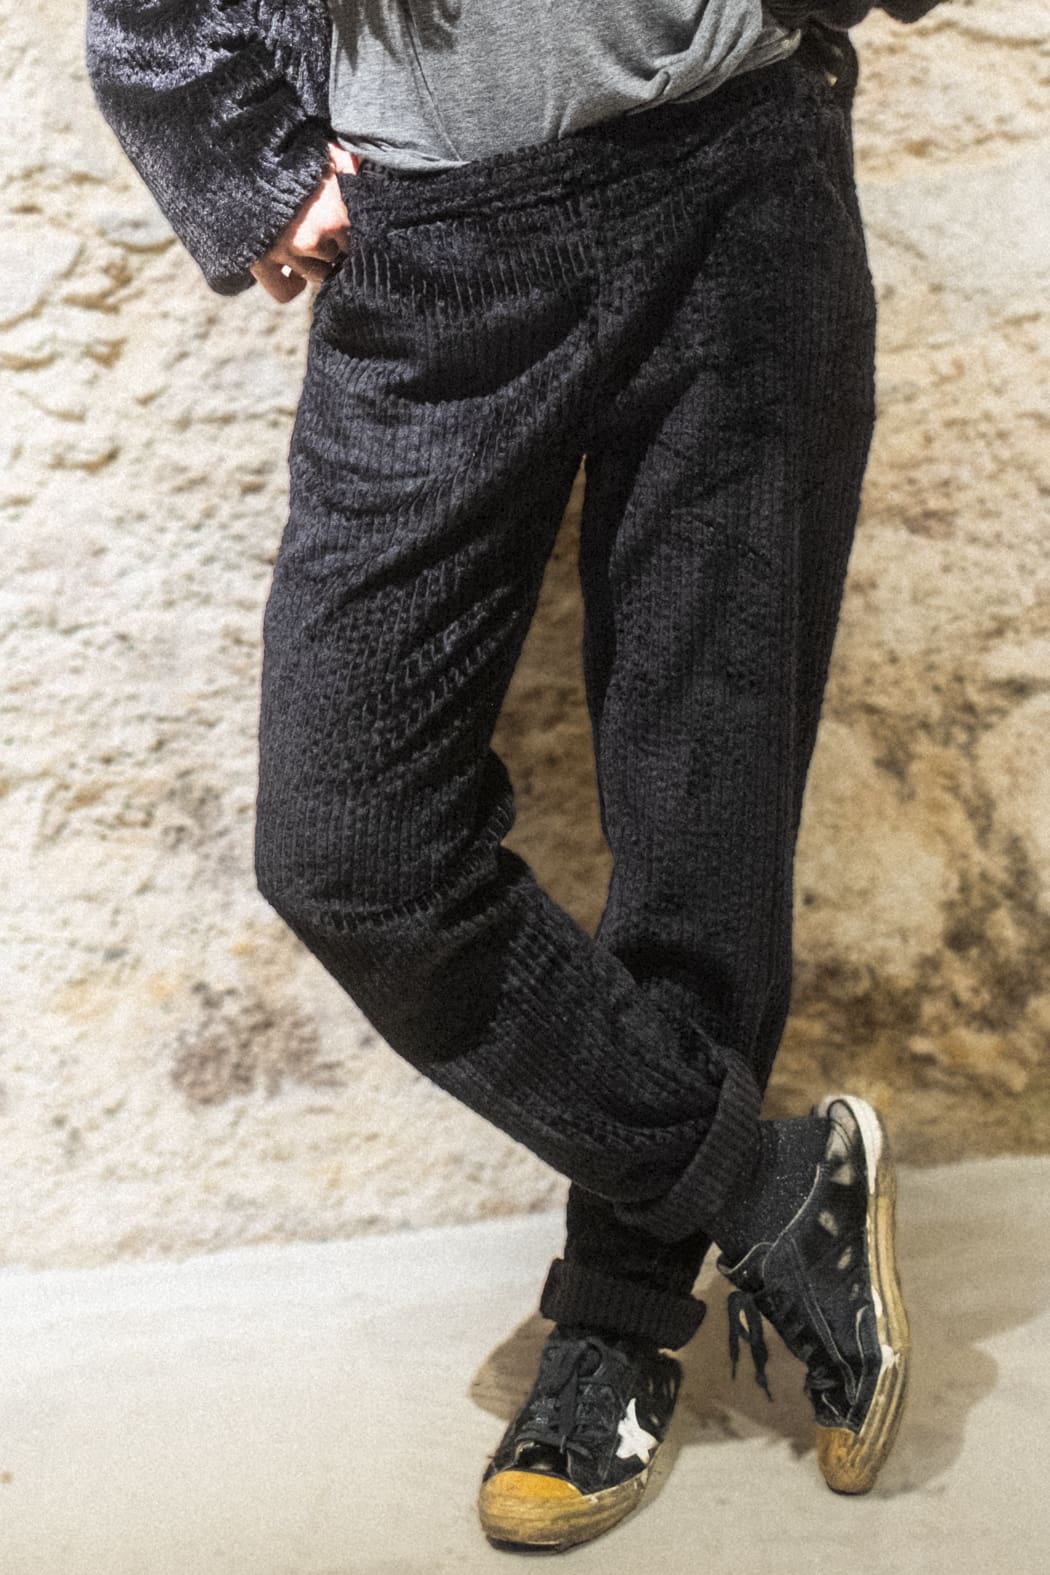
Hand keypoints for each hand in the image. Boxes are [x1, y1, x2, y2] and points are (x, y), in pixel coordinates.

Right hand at [251, 143, 358, 302]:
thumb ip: (347, 163)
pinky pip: (284, 291)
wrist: (237, 152)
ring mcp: (285, 252)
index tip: (342, 224)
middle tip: (324, 232)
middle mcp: (312, 240)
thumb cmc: (288, 150)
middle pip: (335, 260)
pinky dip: (292, 285)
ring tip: (308, 247)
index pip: (355, 243)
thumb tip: (361, 168)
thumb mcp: (325, 150)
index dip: (348, 233)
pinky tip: (294, 273)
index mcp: (335, 217)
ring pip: (314, 275)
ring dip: (314, 263)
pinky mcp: (260, 261)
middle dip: (332, 248)